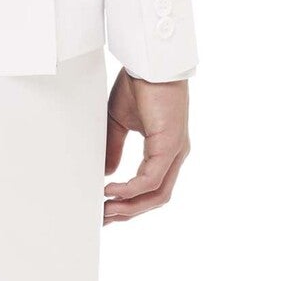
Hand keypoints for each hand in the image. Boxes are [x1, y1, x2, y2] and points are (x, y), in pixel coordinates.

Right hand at [102, 71, 189, 224]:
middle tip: (104, 218)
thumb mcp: (119, 122)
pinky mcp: (171, 145)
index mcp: (166, 150)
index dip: (130, 203)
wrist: (150, 62)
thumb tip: (106, 173)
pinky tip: (111, 190)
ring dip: (130, 207)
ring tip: (106, 209)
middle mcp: (175, 154)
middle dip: (129, 212)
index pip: (152, 188)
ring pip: (157, 194)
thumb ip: (115, 148)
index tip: (107, 210)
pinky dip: (130, 190)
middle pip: (156, 198)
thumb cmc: (141, 85)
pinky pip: (151, 179)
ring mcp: (176, 151)